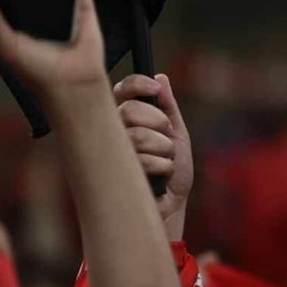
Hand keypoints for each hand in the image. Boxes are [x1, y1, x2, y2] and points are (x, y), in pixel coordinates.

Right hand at [115, 73, 192, 237]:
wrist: (172, 207)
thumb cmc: (172, 172)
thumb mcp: (177, 134)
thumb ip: (168, 107)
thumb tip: (161, 78)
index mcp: (124, 119)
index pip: (120, 90)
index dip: (136, 84)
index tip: (154, 88)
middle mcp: (110, 134)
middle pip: (129, 111)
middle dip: (158, 123)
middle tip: (167, 137)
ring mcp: (109, 156)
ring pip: (137, 136)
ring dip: (163, 149)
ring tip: (165, 162)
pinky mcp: (112, 176)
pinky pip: (140, 161)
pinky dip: (162, 167)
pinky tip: (160, 178)